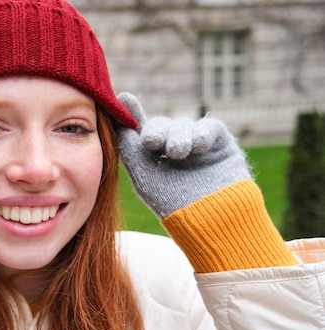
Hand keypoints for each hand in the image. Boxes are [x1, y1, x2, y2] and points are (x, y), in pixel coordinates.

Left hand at [116, 92, 251, 218]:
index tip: (125, 98)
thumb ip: (129, 142)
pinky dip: (202, 133)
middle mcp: (174, 149)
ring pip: (183, 124)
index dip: (134, 115)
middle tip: (151, 143)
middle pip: (162, 125)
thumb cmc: (171, 203)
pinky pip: (210, 127)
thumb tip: (119, 104)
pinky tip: (197, 147)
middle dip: (156, 131)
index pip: (142, 131)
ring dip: (178, 136)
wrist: (208, 219)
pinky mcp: (221, 145)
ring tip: (178, 153)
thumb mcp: (142, 172)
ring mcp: (198, 146)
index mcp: (154, 158)